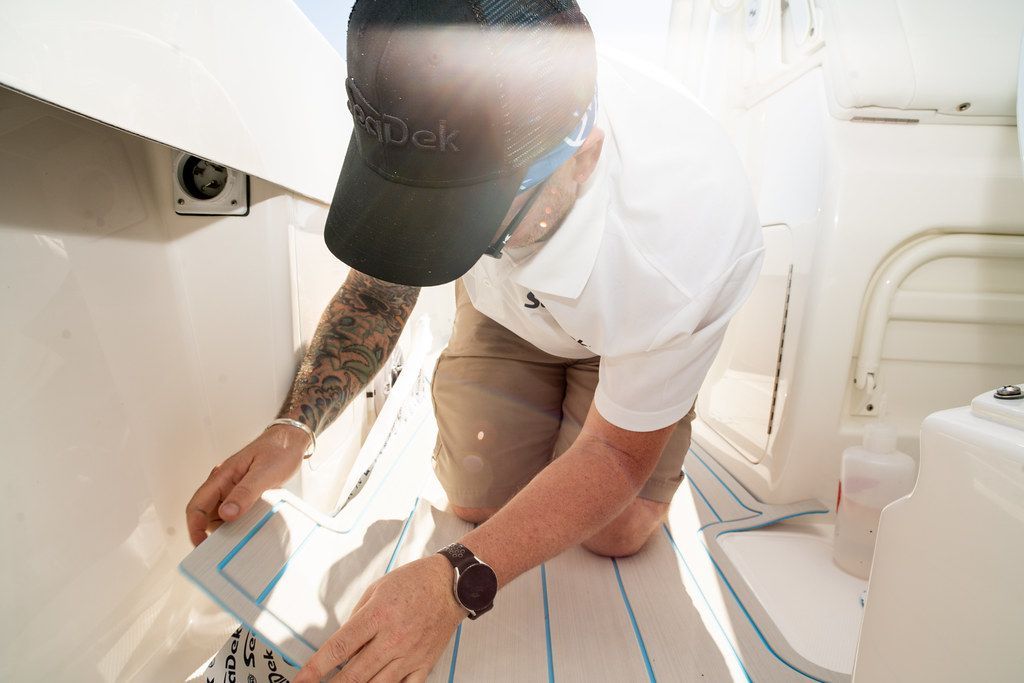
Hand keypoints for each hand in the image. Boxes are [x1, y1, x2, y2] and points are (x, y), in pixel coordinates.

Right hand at [185, 424, 307, 545]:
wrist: (292, 441)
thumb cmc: (279, 450)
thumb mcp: (265, 473)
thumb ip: (246, 492)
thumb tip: (226, 514)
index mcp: (222, 476)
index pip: (197, 506)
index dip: (195, 528)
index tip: (201, 546)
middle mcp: (223, 484)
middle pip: (207, 515)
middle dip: (212, 533)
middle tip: (226, 550)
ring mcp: (233, 489)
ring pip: (221, 516)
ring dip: (228, 529)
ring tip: (243, 540)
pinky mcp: (245, 494)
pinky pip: (236, 512)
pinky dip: (240, 523)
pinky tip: (253, 529)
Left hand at [294, 555, 464, 682]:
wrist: (452, 585)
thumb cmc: (416, 582)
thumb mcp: (376, 589)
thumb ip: (357, 618)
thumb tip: (342, 644)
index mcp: (378, 615)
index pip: (339, 647)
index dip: (316, 667)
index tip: (302, 679)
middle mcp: (393, 638)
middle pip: (354, 674)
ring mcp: (409, 654)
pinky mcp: (424, 663)